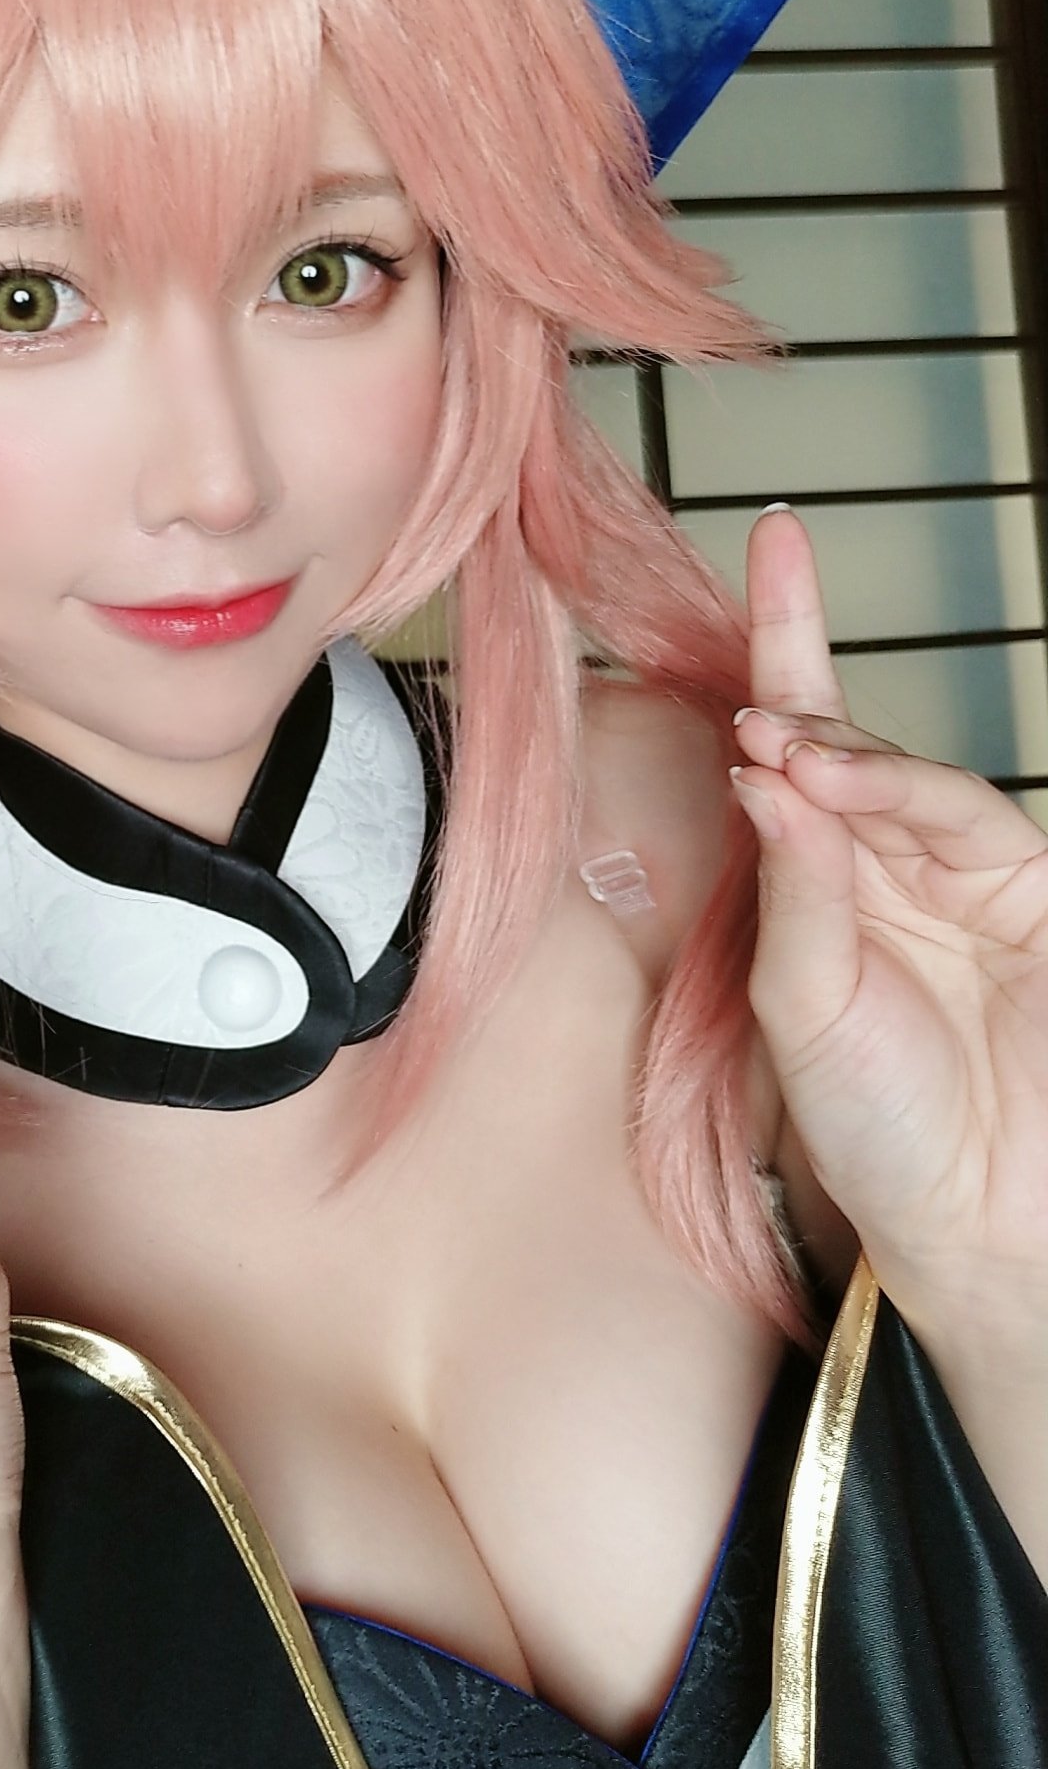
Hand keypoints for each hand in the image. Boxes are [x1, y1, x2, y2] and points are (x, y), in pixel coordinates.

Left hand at [729, 506, 1047, 1338]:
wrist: (978, 1221)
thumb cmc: (876, 1127)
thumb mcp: (802, 1008)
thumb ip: (793, 889)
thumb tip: (764, 772)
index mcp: (813, 883)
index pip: (786, 750)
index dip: (778, 646)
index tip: (768, 547)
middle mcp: (881, 864)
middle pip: (839, 741)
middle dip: (796, 692)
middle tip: (748, 696)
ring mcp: (960, 874)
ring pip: (899, 776)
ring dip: (840, 753)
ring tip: (780, 749)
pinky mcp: (1030, 891)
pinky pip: (962, 821)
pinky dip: (897, 795)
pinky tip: (830, 786)